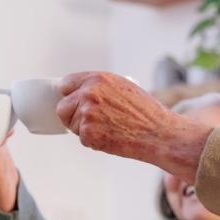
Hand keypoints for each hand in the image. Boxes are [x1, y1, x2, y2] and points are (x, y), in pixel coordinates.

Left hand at [57, 71, 211, 183]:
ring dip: (84, 129)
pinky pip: (81, 138)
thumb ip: (98, 87)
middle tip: (92, 121)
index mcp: (97, 78)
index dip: (70, 95)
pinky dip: (93, 141)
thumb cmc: (144, 112)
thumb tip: (76, 93)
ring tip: (108, 127)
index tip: (73, 102)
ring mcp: (86, 113)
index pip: (66, 84)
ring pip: (71, 124)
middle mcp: (89, 93)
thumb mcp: (122, 87)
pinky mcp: (87, 133)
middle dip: (72, 115)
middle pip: (62, 107)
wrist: (158, 132)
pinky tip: (111, 136)